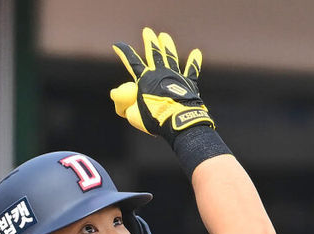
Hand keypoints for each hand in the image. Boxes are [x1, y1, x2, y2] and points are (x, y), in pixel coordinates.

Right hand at [110, 28, 212, 145]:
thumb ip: (128, 107)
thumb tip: (125, 104)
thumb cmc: (154, 119)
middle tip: (147, 31)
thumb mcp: (134, 115)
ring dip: (167, 45)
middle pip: (153, 53)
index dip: (123, 53)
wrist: (177, 121)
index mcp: (145, 79)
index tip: (117, 45)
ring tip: (164, 35)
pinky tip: (196, 52)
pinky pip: (192, 70)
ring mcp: (174, 76)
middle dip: (149, 41)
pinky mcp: (188, 83)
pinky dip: (194, 61)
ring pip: (170, 56)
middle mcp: (160, 73)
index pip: (132, 62)